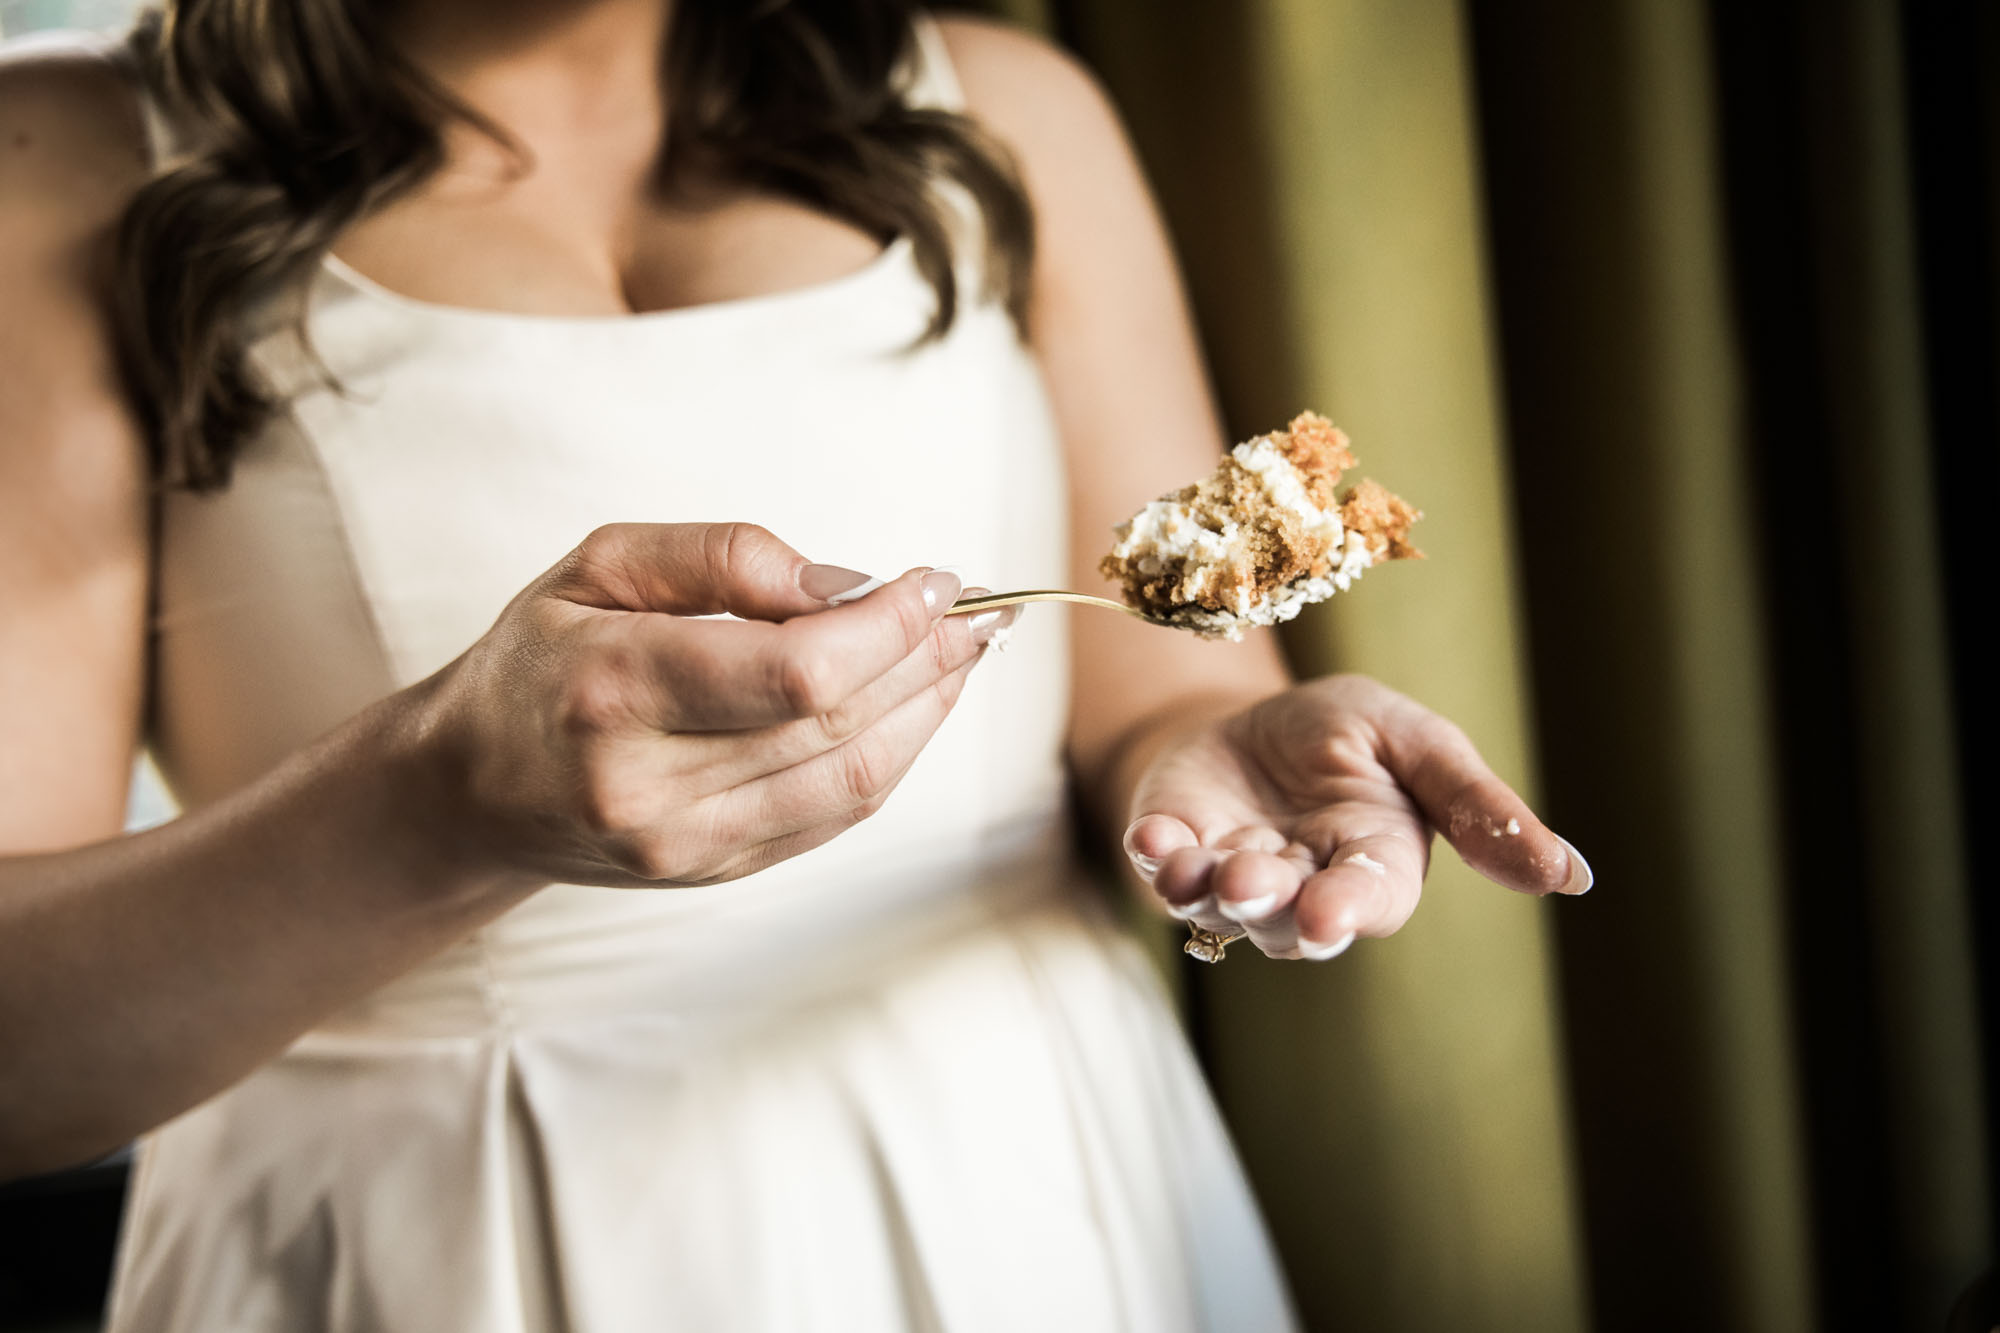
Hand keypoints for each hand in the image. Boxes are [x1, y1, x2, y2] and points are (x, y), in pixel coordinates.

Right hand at [421, 523, 1014, 887]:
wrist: (470, 790)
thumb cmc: (541, 657)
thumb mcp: (601, 564)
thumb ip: (720, 557)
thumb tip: (845, 586)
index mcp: (614, 687)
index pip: (798, 670)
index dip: (889, 626)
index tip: (933, 579)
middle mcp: (649, 783)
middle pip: (838, 727)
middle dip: (928, 660)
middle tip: (979, 610)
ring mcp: (684, 845)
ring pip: (853, 782)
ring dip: (929, 711)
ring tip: (966, 652)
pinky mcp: (714, 875)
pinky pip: (834, 816)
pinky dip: (894, 757)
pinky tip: (919, 705)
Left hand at [1122, 675, 1590, 959]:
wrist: (1249, 717)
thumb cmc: (1347, 736)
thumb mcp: (1416, 744)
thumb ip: (1479, 807)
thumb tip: (1575, 878)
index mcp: (1375, 863)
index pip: (1369, 897)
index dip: (1350, 908)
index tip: (1331, 915)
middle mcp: (1303, 885)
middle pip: (1291, 917)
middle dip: (1274, 905)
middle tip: (1257, 889)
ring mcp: (1233, 878)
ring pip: (1223, 906)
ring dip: (1212, 890)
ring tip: (1210, 870)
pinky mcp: (1175, 854)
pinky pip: (1162, 871)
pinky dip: (1156, 859)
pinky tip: (1151, 841)